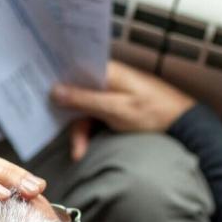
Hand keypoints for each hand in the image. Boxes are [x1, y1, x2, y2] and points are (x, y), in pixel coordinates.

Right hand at [52, 61, 194, 158]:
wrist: (182, 125)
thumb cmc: (153, 112)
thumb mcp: (115, 109)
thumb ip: (84, 100)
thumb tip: (54, 91)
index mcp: (106, 71)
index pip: (73, 69)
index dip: (55, 79)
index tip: (38, 92)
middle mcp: (105, 79)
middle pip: (74, 93)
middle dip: (66, 117)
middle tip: (52, 129)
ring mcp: (109, 94)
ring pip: (82, 110)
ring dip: (79, 131)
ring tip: (78, 152)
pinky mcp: (112, 108)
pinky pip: (91, 118)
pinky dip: (87, 133)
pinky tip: (83, 149)